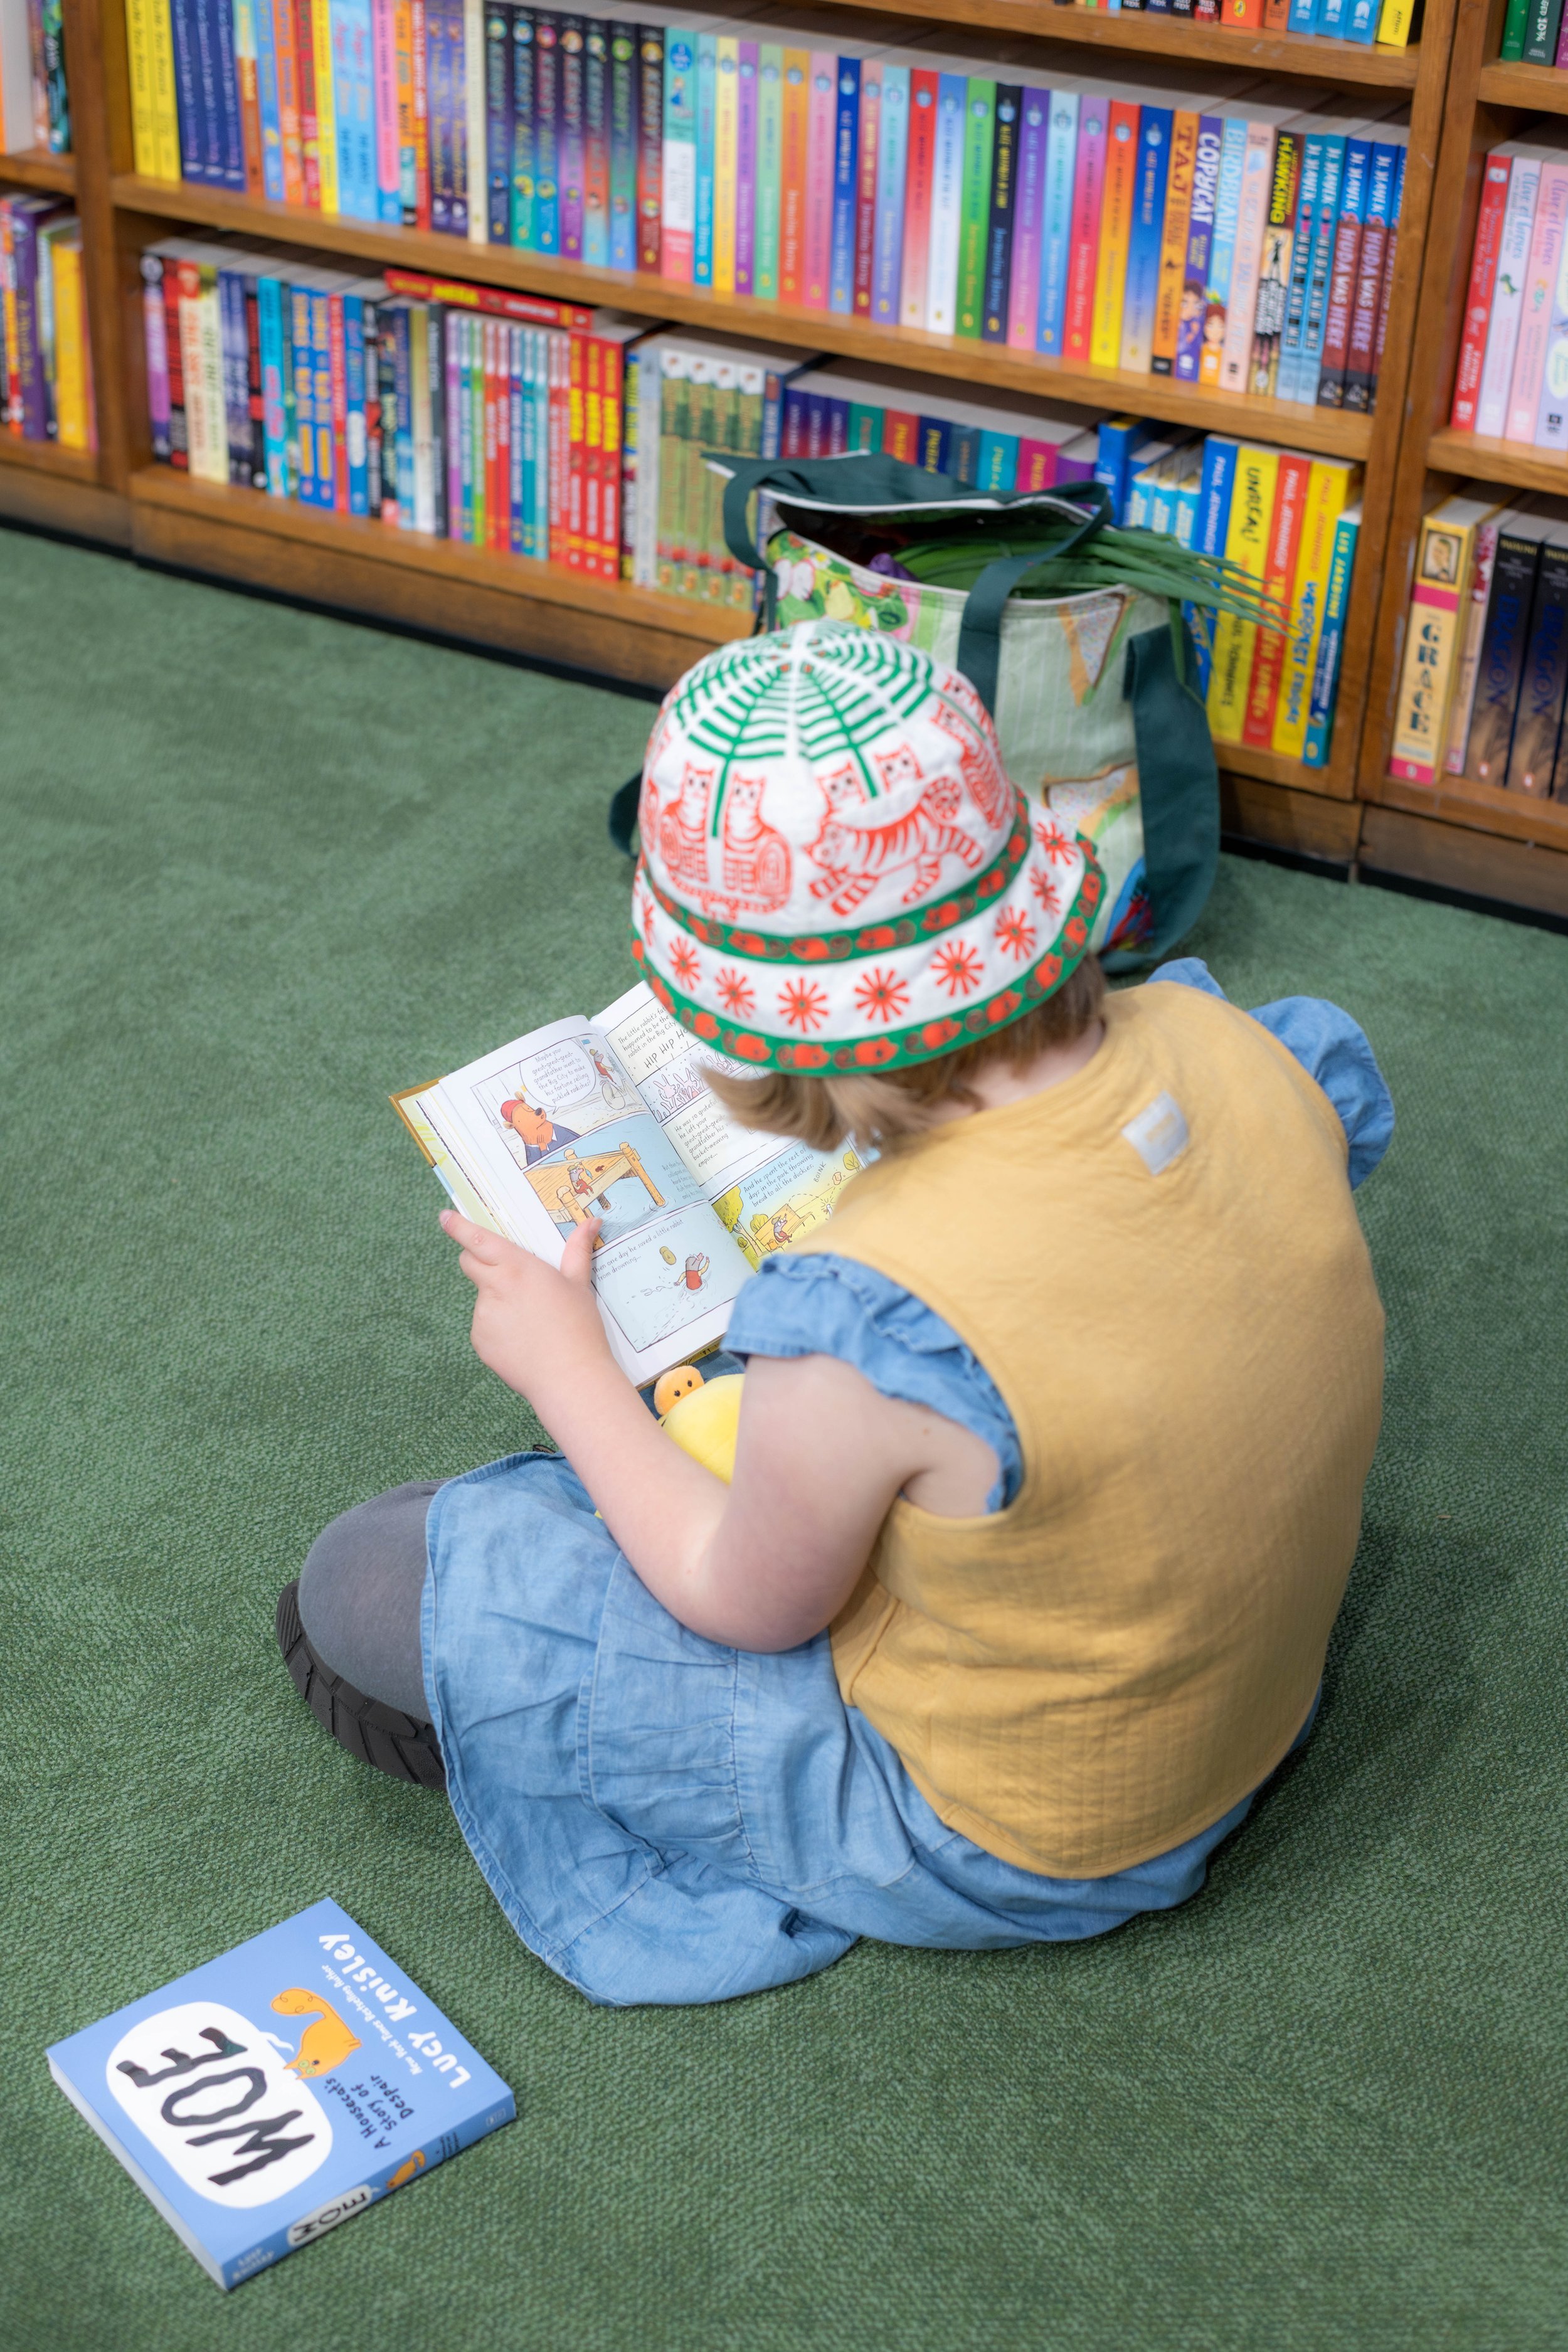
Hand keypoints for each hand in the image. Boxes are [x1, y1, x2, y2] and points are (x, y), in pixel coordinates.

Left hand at [439, 1209, 613, 1406]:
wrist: (569, 1378)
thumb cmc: (579, 1328)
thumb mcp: (579, 1285)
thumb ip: (578, 1250)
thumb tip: (591, 1222)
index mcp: (518, 1267)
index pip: (478, 1239)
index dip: (458, 1226)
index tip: (445, 1216)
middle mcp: (495, 1287)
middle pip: (469, 1262)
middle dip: (477, 1259)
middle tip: (503, 1270)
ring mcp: (483, 1316)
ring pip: (482, 1297)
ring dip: (496, 1299)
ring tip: (531, 1319)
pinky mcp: (480, 1341)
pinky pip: (484, 1326)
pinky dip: (498, 1327)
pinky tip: (523, 1339)